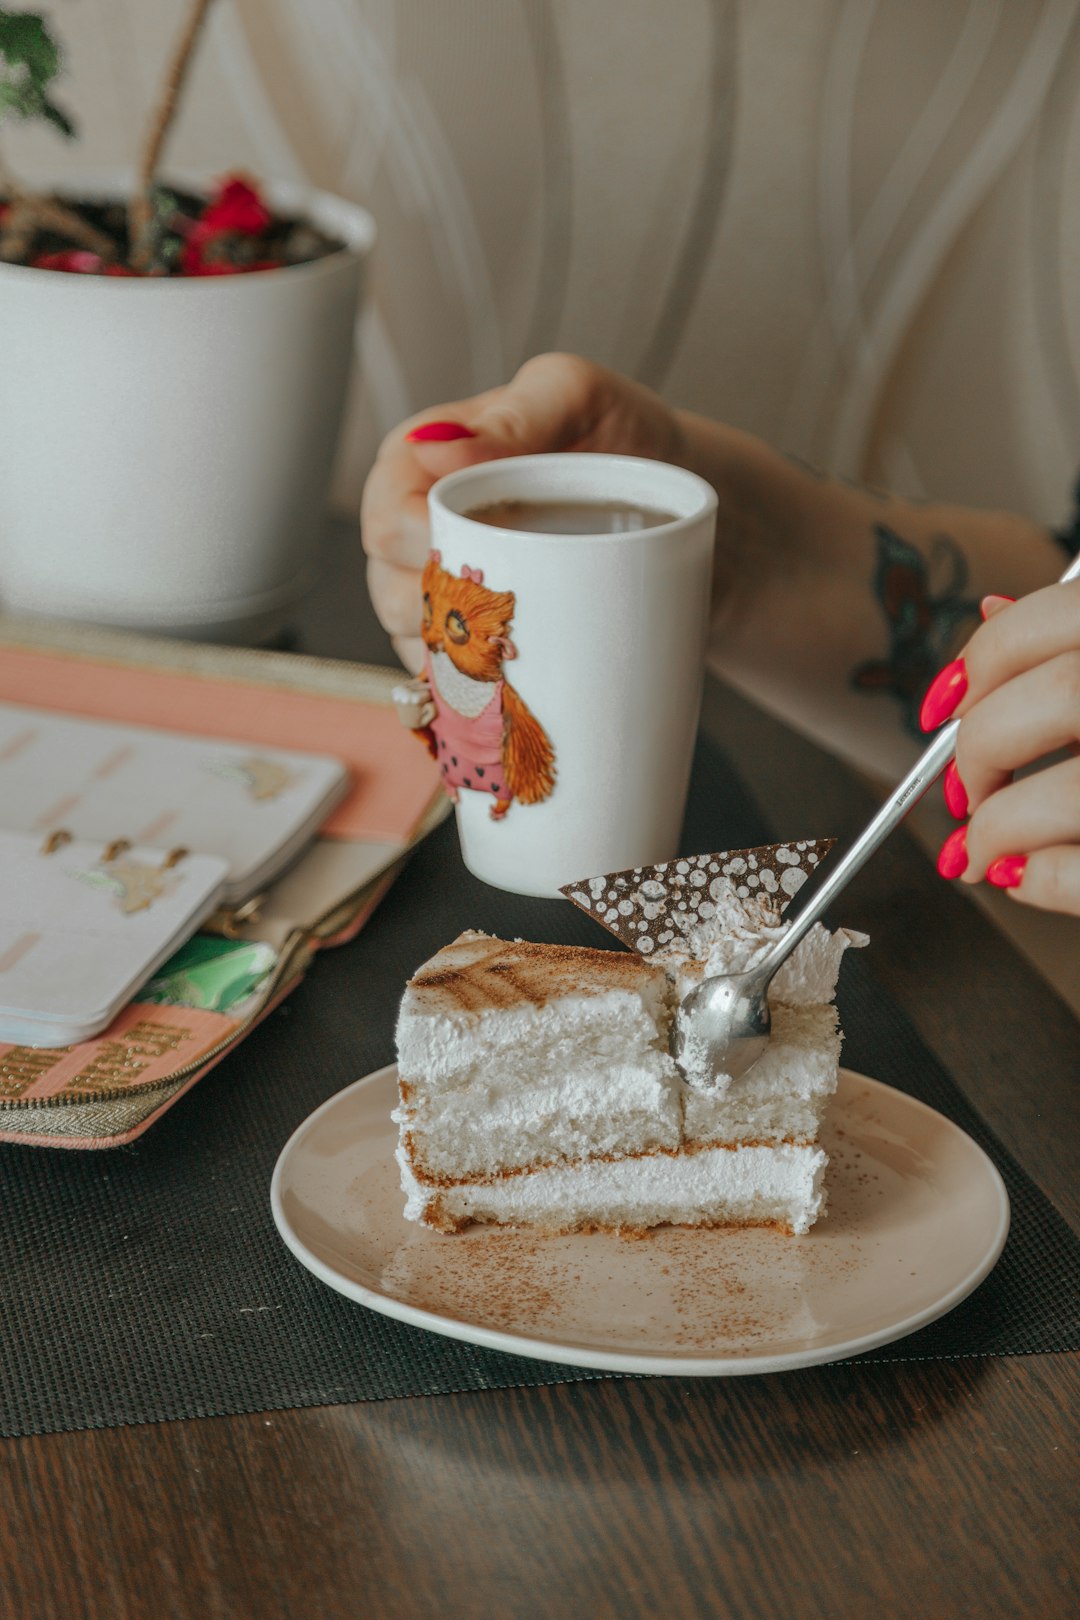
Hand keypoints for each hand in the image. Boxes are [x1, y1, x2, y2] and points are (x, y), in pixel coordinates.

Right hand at [360, 352, 687, 670]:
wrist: (685, 505)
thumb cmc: (628, 437)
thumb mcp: (579, 398)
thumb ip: (516, 415)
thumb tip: (437, 447)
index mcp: (425, 466)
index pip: (385, 514)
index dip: (413, 542)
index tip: (468, 554)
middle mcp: (423, 532)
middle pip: (390, 588)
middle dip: (437, 610)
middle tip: (506, 612)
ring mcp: (450, 592)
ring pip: (415, 644)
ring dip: (456, 660)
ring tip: (515, 652)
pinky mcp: (481, 643)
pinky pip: (453, 682)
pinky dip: (476, 693)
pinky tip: (508, 691)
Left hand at [931, 581, 1079, 915]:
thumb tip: (993, 611)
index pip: (1050, 620)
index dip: (980, 662)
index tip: (947, 703)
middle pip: (1052, 701)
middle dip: (981, 753)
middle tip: (968, 789)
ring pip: (1068, 794)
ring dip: (1000, 828)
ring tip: (987, 847)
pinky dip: (1043, 880)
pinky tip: (1027, 876)